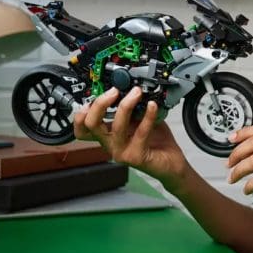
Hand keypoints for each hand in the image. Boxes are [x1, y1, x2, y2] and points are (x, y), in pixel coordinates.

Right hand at [74, 87, 188, 191]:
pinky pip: (140, 132)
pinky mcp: (136, 157)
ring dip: (126, 105)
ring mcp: (121, 152)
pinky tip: (152, 106)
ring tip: (137, 93)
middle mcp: (111, 145)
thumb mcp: (139, 120)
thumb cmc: (155, 142)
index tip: (95, 94)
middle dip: (100, 103)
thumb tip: (129, 88)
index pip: (82, 128)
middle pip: (90, 124)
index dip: (81, 112)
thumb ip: (131, 108)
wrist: (171, 163)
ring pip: (116, 126)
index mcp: (107, 135)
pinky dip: (147, 116)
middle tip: (114, 91)